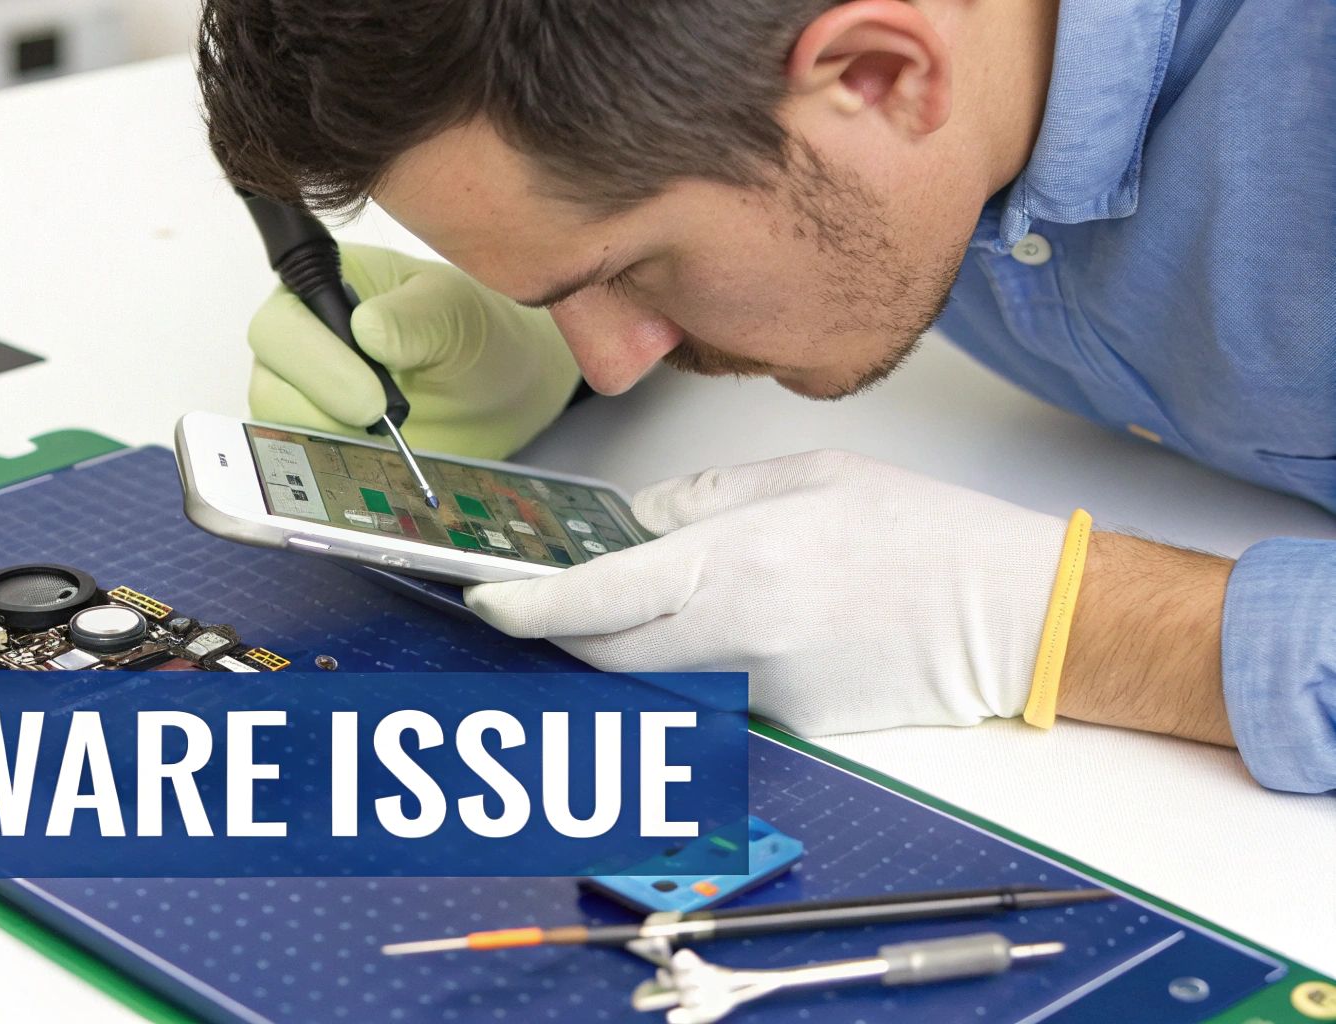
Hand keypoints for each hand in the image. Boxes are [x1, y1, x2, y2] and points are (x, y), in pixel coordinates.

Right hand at [247, 245, 580, 458]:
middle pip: (270, 384)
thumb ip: (413, 317)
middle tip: (387, 418)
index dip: (316, 363)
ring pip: (282, 431)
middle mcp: (297, 341)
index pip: (281, 327)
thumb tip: (366, 329)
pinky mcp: (317, 439)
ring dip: (337, 439)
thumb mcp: (454, 311)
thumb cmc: (472, 333)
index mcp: (319, 287)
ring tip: (393, 431)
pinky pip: (305, 463)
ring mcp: (301, 395)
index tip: (373, 395)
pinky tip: (382, 455)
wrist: (498, 390)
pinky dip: (340, 465)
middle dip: (326, 409)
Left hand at [466, 451, 1069, 735]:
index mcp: (739, 562)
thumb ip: (708, 499)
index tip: (489, 601)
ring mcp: (766, 691)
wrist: (1015, 616)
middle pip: (608, 656)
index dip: (529, 607)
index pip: (599, 598)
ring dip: (640, 646)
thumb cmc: (926, 536)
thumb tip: (642, 522)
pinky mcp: (793, 725)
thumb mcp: (808, 476)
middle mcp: (741, 637)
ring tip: (672, 600)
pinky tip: (755, 625)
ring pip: (661, 679)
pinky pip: (720, 696)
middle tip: (552, 602)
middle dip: (568, 633)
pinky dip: (708, 663)